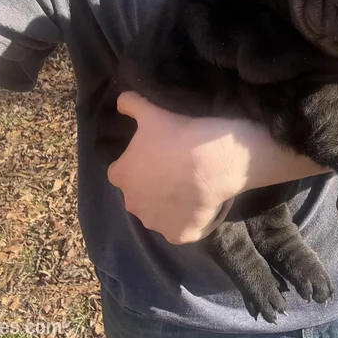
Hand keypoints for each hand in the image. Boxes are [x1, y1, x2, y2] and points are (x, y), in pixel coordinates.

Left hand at [107, 92, 240, 244]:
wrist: (216, 159)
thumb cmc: (180, 134)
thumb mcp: (152, 111)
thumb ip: (131, 104)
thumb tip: (121, 101)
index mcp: (121, 175)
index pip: (122, 171)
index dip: (141, 163)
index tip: (160, 154)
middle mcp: (132, 204)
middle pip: (141, 195)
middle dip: (154, 186)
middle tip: (178, 169)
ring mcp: (156, 223)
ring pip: (160, 214)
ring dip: (171, 204)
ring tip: (194, 186)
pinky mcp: (180, 235)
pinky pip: (183, 229)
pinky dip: (192, 220)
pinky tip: (204, 203)